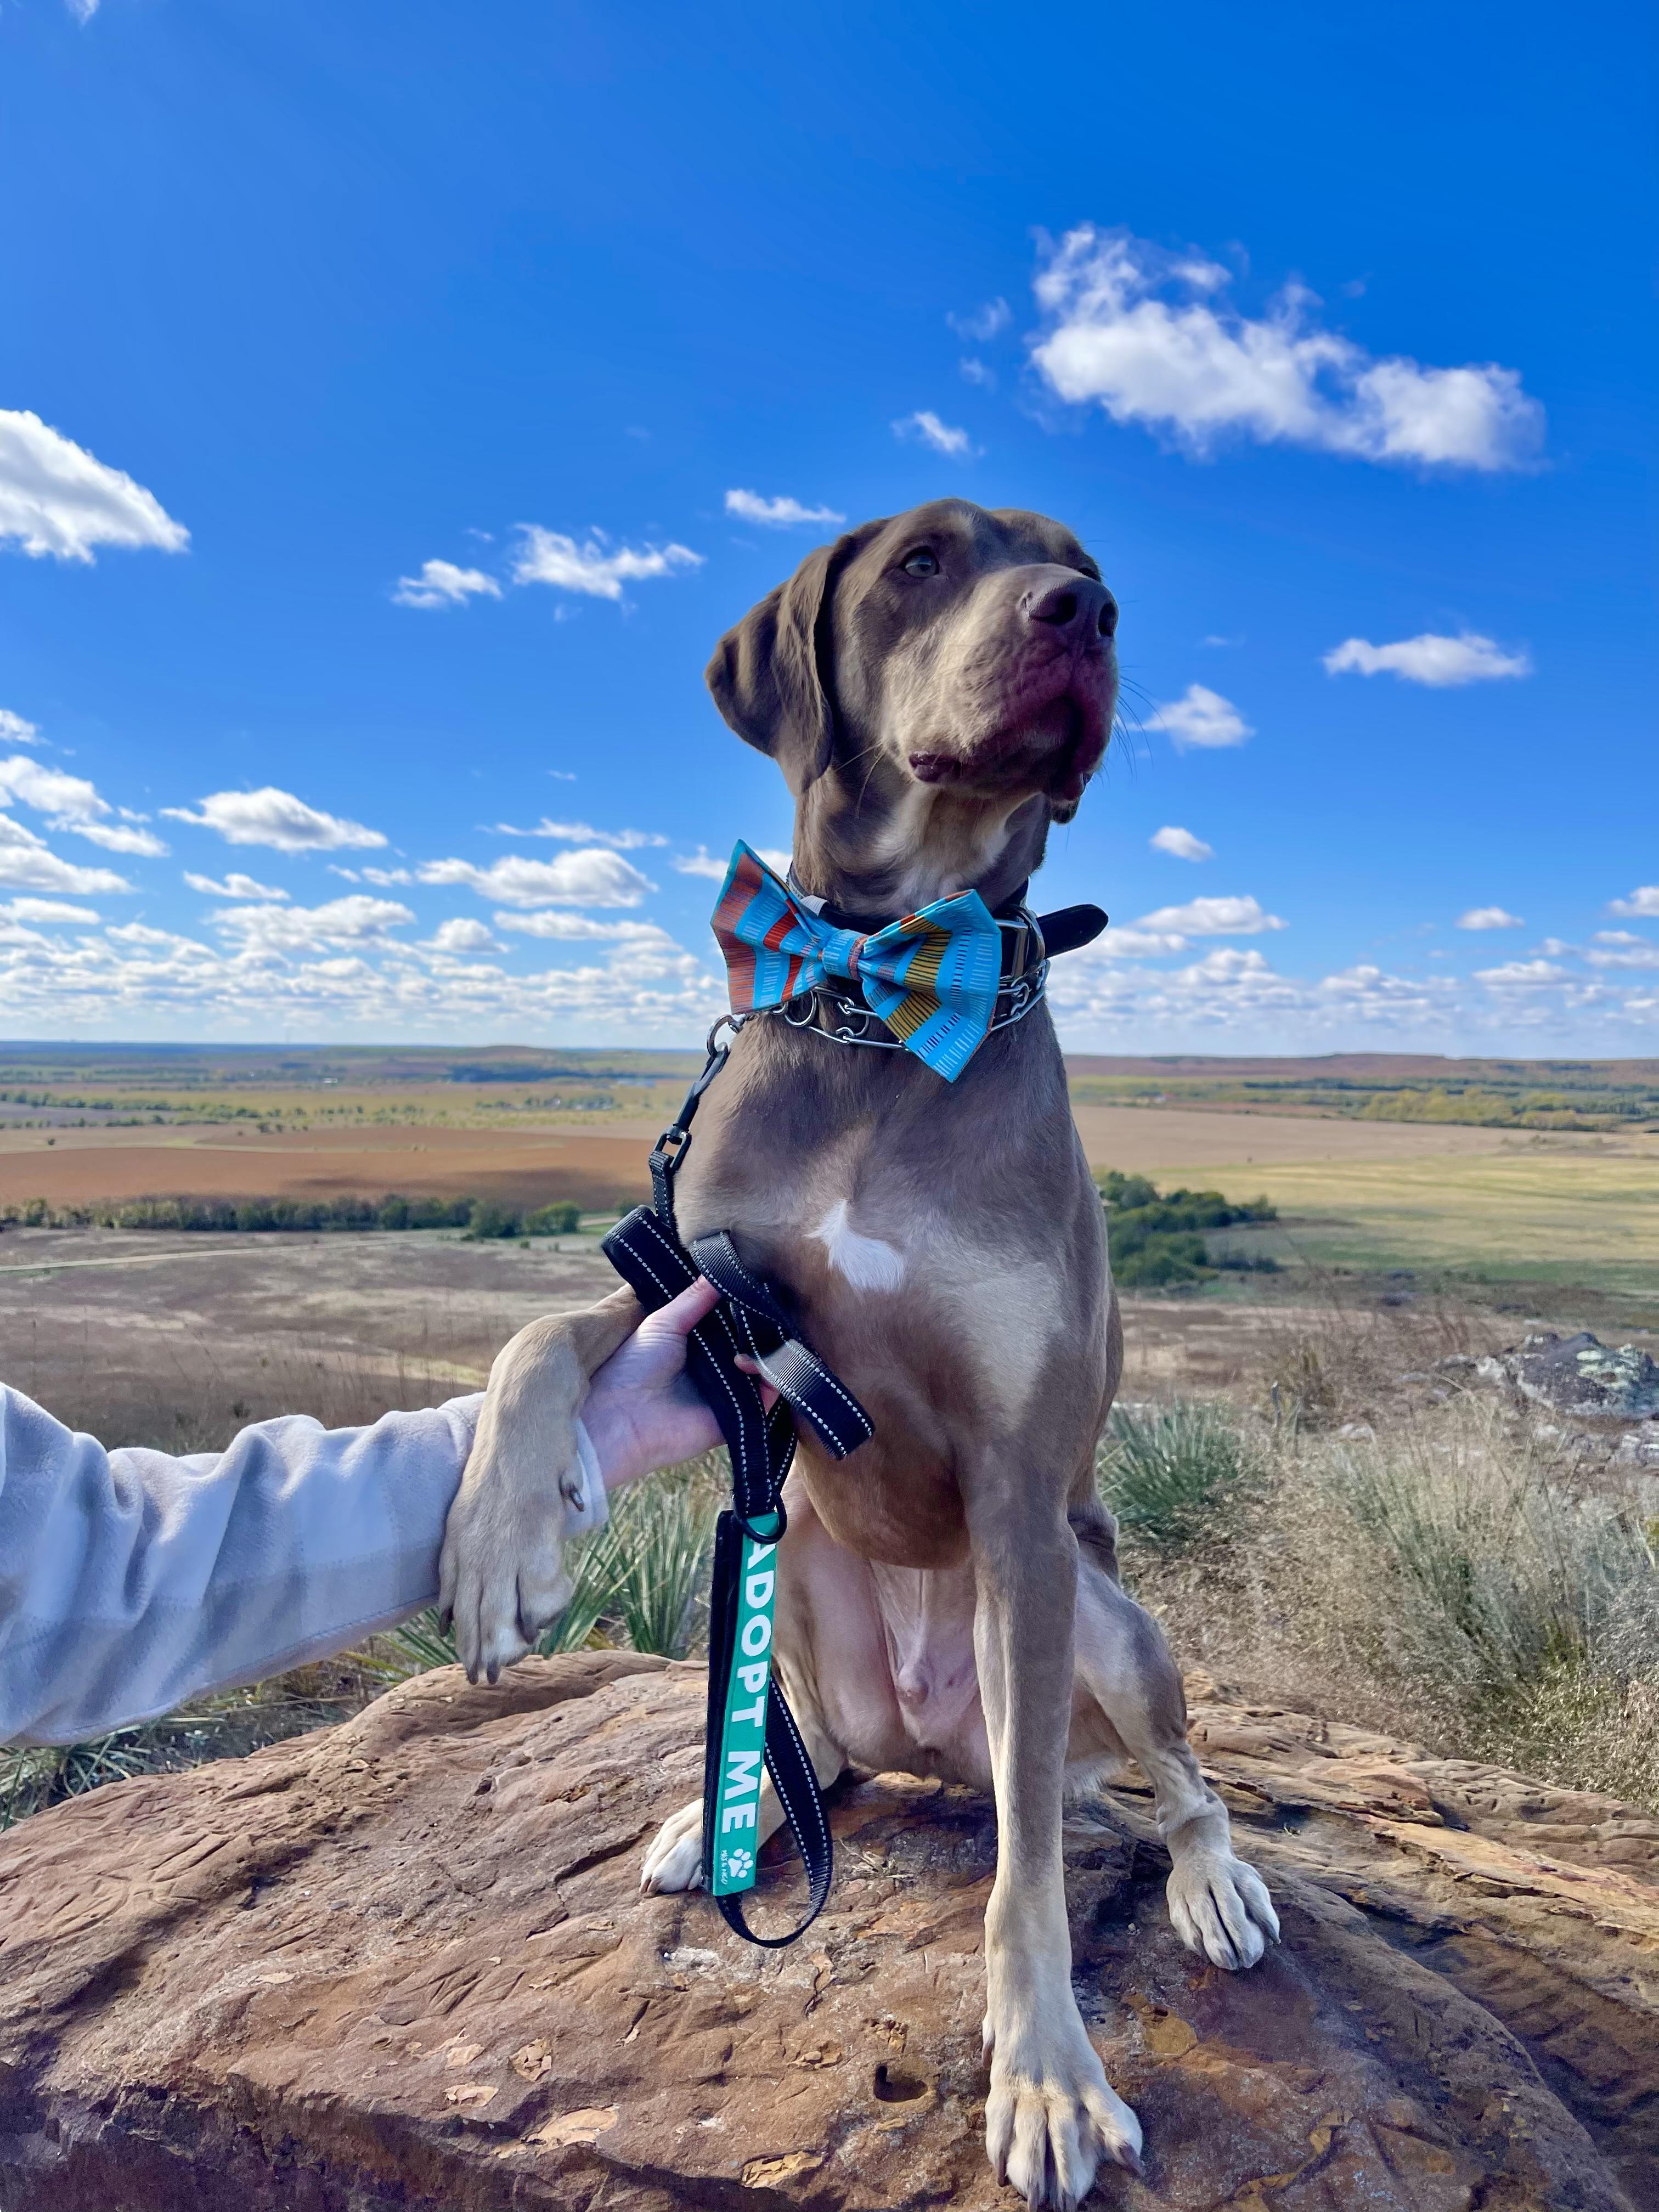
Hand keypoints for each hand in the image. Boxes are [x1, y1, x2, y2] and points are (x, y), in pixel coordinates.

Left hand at [581, 1277, 774, 1489]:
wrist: (620, 1418)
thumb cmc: (632, 1367)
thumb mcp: (663, 1321)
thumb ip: (695, 1297)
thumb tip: (719, 1268)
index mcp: (697, 1343)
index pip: (733, 1320)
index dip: (745, 1302)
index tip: (756, 1279)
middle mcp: (716, 1366)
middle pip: (753, 1341)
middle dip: (762, 1323)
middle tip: (767, 1302)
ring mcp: (729, 1391)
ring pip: (765, 1365)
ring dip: (768, 1348)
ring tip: (757, 1333)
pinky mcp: (739, 1415)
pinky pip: (768, 1396)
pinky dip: (769, 1378)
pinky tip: (749, 1362)